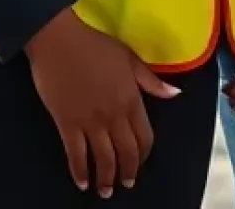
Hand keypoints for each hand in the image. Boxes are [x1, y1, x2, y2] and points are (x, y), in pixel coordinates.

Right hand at [26, 7, 180, 196]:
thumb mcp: (130, 58)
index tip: (141, 163)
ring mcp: (89, 121)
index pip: (144, 135)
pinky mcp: (67, 124)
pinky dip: (79, 171)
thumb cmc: (96, 46)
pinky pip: (75, 154)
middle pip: (125, 151)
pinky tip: (82, 182)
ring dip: (105, 178)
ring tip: (106, 191)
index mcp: (131, 98)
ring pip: (102, 158)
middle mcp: (113, 114)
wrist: (60, 43)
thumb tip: (175, 94)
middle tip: (126, 183)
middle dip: (127, 171)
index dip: (144, 153)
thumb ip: (151, 81)